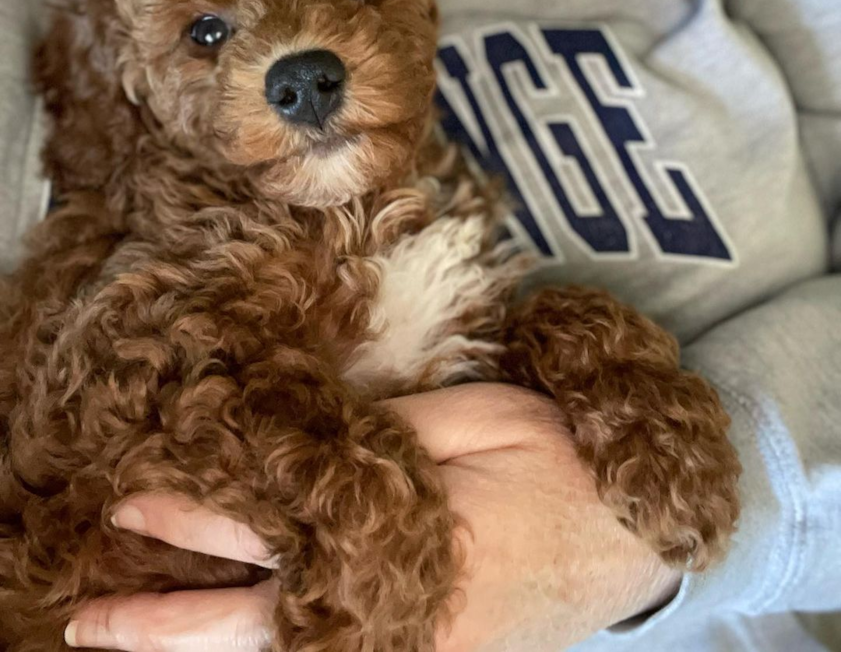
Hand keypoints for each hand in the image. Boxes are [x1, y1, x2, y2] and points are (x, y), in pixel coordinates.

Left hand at [65, 384, 680, 651]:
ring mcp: (414, 643)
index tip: (136, 501)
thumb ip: (398, 431)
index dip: (203, 514)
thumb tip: (316, 439)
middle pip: (261, 624)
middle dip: (171, 618)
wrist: (637, 538)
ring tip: (134, 634)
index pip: (278, 528)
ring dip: (208, 644)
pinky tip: (241, 642)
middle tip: (89, 612)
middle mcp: (399, 608)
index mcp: (409, 538)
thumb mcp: (486, 420)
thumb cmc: (562, 463)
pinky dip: (274, 651)